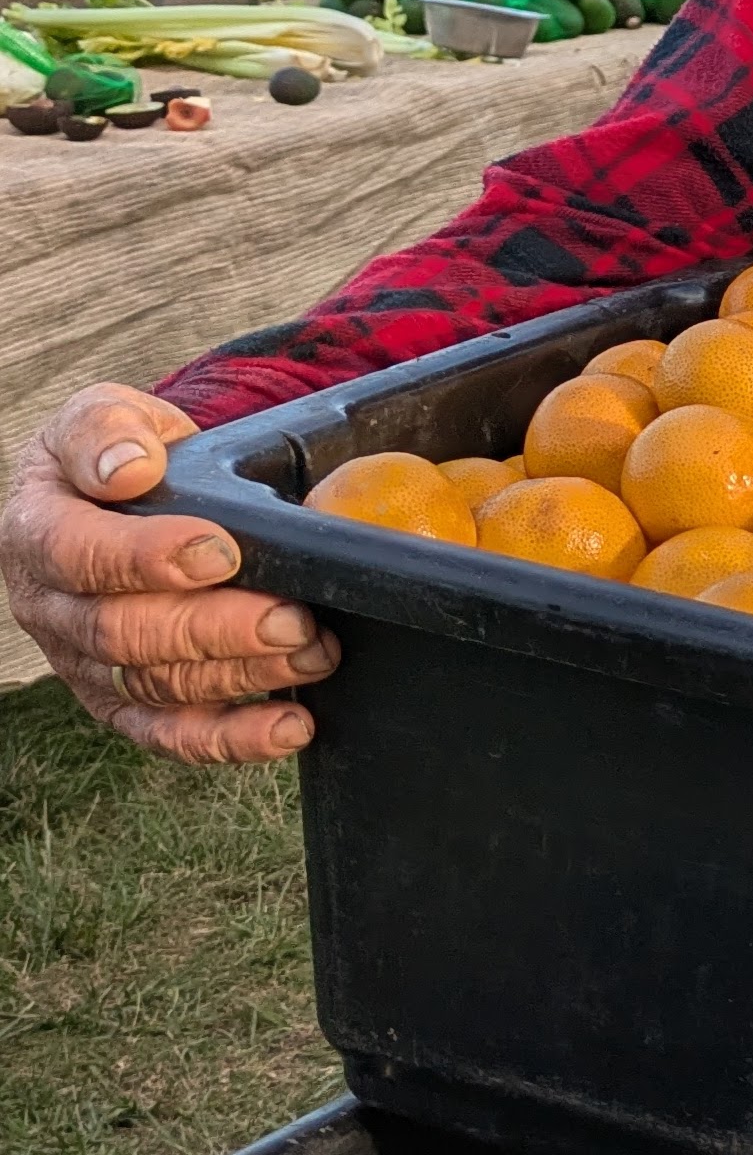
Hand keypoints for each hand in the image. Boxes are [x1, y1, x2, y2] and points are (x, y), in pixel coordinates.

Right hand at [0, 388, 335, 760]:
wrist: (127, 490)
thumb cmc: (121, 453)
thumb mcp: (104, 416)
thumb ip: (106, 430)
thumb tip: (127, 468)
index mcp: (36, 534)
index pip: (79, 557)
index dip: (148, 560)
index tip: (221, 551)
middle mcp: (51, 608)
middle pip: (122, 634)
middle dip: (214, 631)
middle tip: (291, 619)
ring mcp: (84, 662)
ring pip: (155, 686)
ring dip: (241, 678)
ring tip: (314, 653)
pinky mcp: (123, 701)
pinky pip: (169, 733)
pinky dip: (232, 738)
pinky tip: (292, 727)